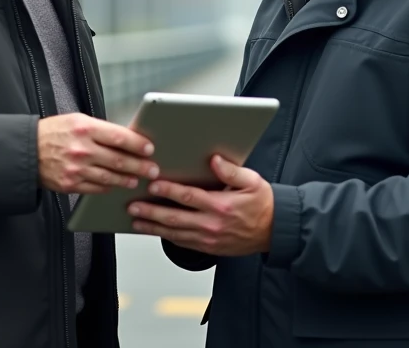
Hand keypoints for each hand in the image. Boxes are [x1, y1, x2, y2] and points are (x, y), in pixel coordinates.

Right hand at [37, 113, 158, 194]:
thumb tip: (127, 139)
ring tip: (137, 179)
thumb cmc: (54, 133)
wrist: (26, 151)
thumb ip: (100, 130)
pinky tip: (117, 185)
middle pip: (119, 160)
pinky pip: (96, 188)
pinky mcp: (70, 184)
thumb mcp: (76, 121)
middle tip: (153, 170)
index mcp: (85, 128)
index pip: (119, 137)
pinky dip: (109, 187)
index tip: (150, 149)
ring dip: (127, 179)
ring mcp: (76, 169)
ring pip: (110, 177)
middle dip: (140, 166)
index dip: (138, 144)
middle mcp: (82, 149)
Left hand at [128, 154, 273, 255]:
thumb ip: (231, 171)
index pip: (188, 197)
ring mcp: (209, 239)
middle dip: (151, 211)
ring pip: (175, 234)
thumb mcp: (252, 181)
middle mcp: (212, 224)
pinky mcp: (209, 248)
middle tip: (133, 206)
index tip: (153, 185)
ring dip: (153, 227)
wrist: (276, 232)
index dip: (168, 191)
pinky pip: (183, 243)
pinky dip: (167, 237)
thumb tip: (214, 159)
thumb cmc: (263, 204)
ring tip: (136, 220)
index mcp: (221, 206)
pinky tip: (155, 231)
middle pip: (175, 218)